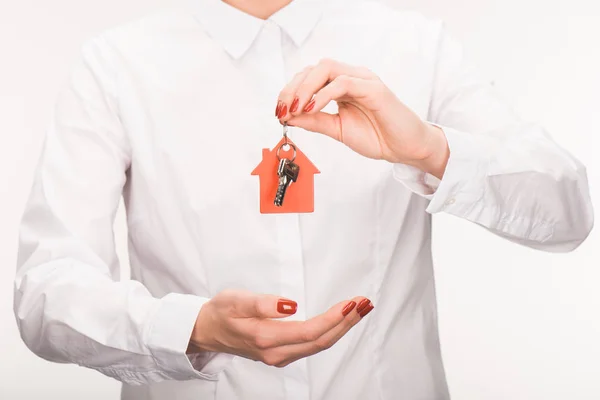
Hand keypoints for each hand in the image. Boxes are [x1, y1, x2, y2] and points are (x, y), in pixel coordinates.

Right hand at [188, 289, 372, 367]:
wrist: (207, 330)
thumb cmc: (221, 312)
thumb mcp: (235, 300)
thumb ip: (262, 303)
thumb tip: (290, 306)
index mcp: (265, 338)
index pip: (309, 331)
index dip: (333, 319)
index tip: (351, 303)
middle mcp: (276, 353)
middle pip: (320, 341)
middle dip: (346, 322)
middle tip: (365, 303)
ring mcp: (280, 356)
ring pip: (319, 344)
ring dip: (342, 327)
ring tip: (360, 308)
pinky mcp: (282, 353)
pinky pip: (312, 344)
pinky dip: (331, 331)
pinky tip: (340, 320)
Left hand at [275, 59, 449, 178]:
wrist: (405, 148)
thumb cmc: (377, 136)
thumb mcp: (337, 130)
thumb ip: (314, 121)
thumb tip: (287, 117)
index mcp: (342, 85)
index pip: (309, 77)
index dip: (290, 91)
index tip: (279, 111)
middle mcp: (351, 77)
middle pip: (314, 68)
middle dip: (293, 88)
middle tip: (283, 109)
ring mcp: (363, 80)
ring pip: (327, 69)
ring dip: (305, 87)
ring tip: (296, 108)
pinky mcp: (374, 88)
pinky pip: (343, 82)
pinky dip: (323, 94)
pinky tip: (312, 108)